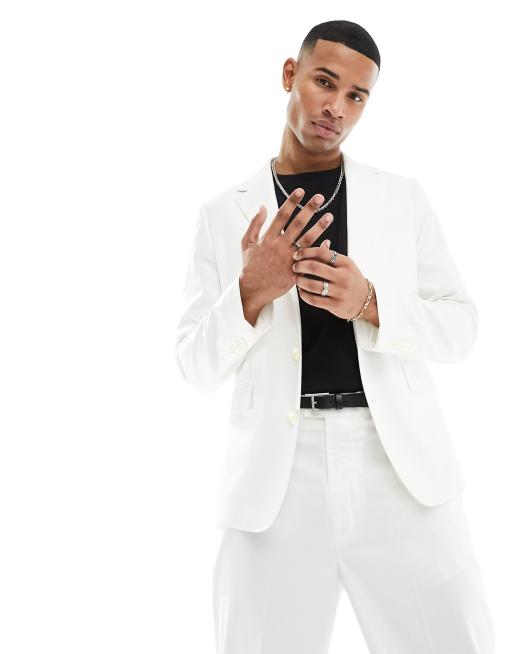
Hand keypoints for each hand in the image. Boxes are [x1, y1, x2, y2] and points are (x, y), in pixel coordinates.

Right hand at [239, 188, 333, 307]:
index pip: (281, 215)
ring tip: (329, 216)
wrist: (253, 290)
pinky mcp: (295, 270)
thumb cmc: (250, 266)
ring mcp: (289, 258)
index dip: (291, 202)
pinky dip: (319, 249)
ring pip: (307, 239)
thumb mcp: (246, 243)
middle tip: (320, 198)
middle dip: (309, 209)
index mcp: (267, 238)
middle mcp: (280, 246)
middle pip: (297, 224)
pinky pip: (310, 258)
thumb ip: (255, 224)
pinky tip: (329, 240)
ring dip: (319, 227)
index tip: (300, 191)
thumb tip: (263, 207)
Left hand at [291, 245, 370, 319]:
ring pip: (312, 285)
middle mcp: (343, 276)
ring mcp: (339, 291)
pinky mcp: (335, 305)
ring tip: (296, 278)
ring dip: (300, 281)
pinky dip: (304, 294)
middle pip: (315, 267)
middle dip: (300, 266)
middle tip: (294, 266)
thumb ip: (333, 256)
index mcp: (345, 263)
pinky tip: (301, 290)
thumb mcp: (346, 265)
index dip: (306, 252)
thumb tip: (323, 241)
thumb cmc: (351, 279)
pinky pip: (314, 300)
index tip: (297, 255)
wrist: (365, 300)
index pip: (322, 253)